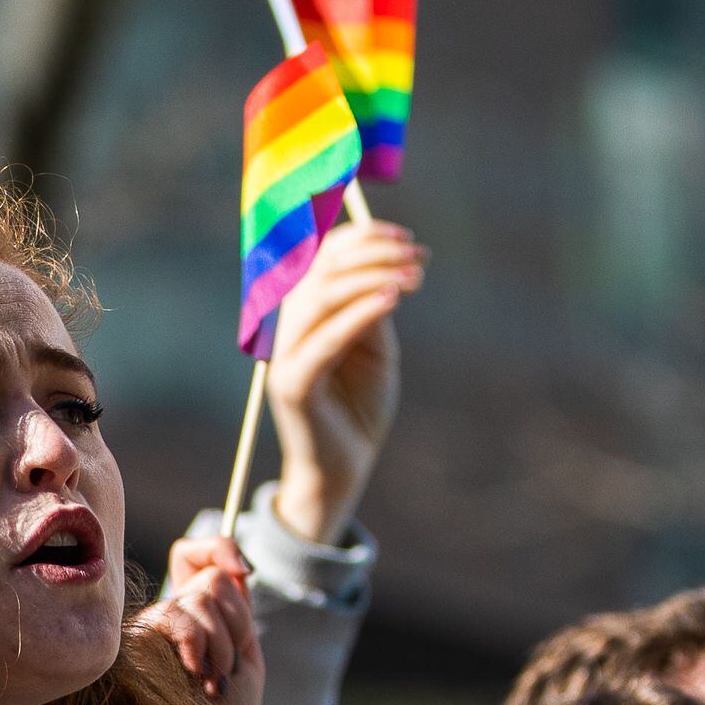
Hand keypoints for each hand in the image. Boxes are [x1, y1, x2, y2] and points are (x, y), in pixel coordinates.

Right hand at [137, 531, 261, 704]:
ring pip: (205, 594)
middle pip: (213, 578)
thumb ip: (238, 616)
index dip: (217, 547)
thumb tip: (234, 567)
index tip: (245, 570)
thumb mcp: (244, 664)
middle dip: (239, 623)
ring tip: (211, 683)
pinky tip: (197, 678)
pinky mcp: (137, 638)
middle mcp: (165, 619)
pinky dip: (204, 646)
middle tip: (226, 669)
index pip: (192, 555)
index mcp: (190, 622)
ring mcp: (149, 627)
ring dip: (225, 645)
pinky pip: (185, 612)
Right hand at [263, 218, 418, 547]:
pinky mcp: (293, 384)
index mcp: (301, 313)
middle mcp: (286, 328)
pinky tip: (392, 299)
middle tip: (418, 257)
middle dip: (373, 254)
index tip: (407, 239)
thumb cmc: (361, 405)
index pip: (320, 258)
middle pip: (320, 270)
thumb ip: (372, 307)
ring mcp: (286, 355)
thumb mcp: (375, 347)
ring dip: (371, 277)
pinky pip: (326, 339)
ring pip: (320, 297)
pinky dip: (359, 313)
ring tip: (414, 277)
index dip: (360, 238)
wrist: (346, 465)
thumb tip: (386, 266)